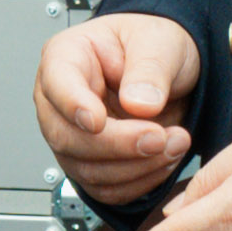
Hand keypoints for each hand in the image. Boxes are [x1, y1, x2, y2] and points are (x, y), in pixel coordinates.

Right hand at [36, 11, 202, 209]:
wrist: (172, 68)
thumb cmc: (154, 44)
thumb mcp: (160, 41)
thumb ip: (149, 70)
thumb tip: (139, 104)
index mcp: (66, 57)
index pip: (56, 85)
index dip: (73, 106)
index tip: (98, 121)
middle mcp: (60, 101)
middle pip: (67, 137)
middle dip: (118, 145)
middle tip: (159, 137)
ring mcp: (73, 136)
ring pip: (87, 170)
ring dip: (136, 167)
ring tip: (175, 143)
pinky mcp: (92, 164)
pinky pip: (107, 189)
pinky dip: (139, 182)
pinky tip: (164, 161)